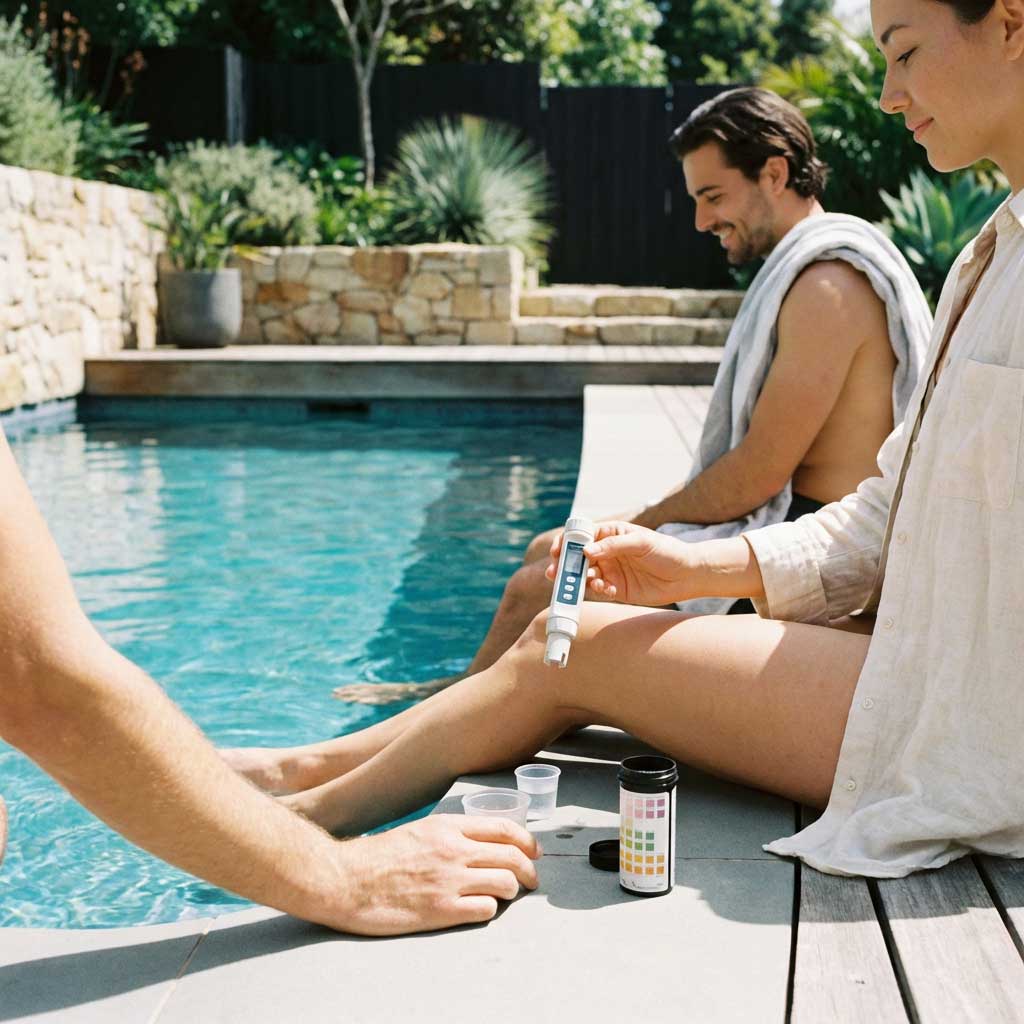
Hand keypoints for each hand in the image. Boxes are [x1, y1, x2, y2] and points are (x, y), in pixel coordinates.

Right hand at [328, 814, 540, 935]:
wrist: (344, 879)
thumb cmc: (377, 857)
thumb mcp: (418, 831)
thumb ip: (450, 835)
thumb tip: (480, 843)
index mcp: (447, 826)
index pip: (504, 828)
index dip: (527, 841)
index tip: (534, 851)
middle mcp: (453, 849)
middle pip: (512, 856)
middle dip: (529, 870)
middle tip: (530, 881)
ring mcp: (448, 880)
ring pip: (506, 882)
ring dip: (512, 891)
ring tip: (506, 896)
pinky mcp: (441, 910)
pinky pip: (485, 909)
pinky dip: (489, 910)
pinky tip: (480, 909)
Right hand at [548, 521, 693, 607]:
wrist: (687, 576)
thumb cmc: (667, 551)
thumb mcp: (642, 542)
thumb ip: (614, 545)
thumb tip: (586, 551)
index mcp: (611, 533)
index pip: (582, 535)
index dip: (566, 542)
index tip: (557, 551)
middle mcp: (607, 551)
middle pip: (577, 557)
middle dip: (565, 565)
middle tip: (555, 574)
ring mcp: (610, 570)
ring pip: (585, 574)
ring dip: (581, 580)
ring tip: (590, 583)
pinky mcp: (616, 588)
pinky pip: (599, 590)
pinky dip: (599, 590)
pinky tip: (609, 590)